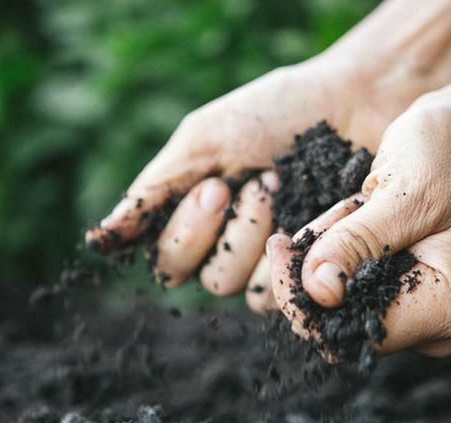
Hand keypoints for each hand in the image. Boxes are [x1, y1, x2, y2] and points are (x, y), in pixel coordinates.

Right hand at [85, 58, 421, 312]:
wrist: (351, 102)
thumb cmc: (275, 113)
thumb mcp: (204, 141)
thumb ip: (154, 191)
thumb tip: (98, 240)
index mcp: (196, 217)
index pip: (168, 262)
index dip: (188, 233)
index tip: (216, 185)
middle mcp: (228, 245)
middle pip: (205, 279)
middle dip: (229, 232)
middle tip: (259, 183)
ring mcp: (271, 259)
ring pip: (244, 289)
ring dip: (261, 238)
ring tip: (286, 187)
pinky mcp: (311, 267)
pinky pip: (285, 291)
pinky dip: (294, 253)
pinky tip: (316, 213)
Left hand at [266, 105, 450, 356]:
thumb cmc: (447, 154)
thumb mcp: (404, 191)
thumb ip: (359, 242)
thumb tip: (318, 292)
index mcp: (449, 307)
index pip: (357, 332)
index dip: (305, 299)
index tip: (279, 244)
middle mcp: (436, 324)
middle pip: (341, 324)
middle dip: (319, 265)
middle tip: (337, 209)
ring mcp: (417, 313)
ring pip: (334, 303)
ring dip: (328, 249)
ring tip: (357, 202)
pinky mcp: (397, 295)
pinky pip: (342, 285)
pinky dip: (334, 248)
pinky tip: (354, 211)